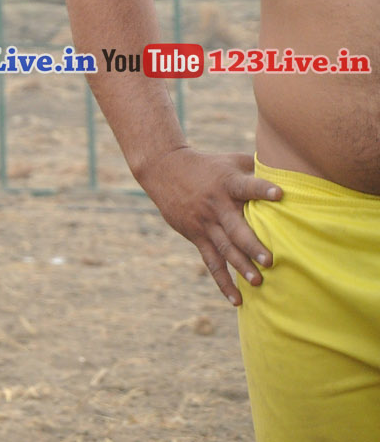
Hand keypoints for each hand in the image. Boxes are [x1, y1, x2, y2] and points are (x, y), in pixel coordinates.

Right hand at [137, 147, 279, 304]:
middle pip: (235, 227)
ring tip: (258, 282)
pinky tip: (236, 299)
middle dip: (252, 245)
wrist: (164, 169)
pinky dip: (223, 281)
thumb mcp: (231, 161)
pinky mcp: (196, 236)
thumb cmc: (208, 165)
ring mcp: (205, 223)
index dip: (262, 190)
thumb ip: (258, 168)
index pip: (246, 186)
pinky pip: (211, 262)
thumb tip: (295, 170)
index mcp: (227, 183)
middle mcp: (216, 205)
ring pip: (224, 248)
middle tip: (270, 260)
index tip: (280, 194)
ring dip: (241, 266)